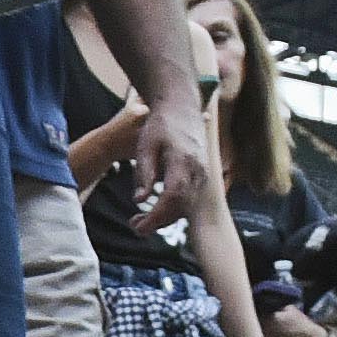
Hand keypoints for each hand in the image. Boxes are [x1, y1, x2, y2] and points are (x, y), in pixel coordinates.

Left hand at [125, 95, 208, 236]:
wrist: (182, 109)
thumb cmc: (161, 125)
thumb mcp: (146, 145)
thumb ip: (144, 173)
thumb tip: (139, 200)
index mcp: (183, 162)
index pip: (172, 197)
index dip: (157, 216)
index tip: (140, 228)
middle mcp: (198, 171)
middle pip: (180, 207)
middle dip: (157, 222)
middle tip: (134, 226)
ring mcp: (202, 175)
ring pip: (185, 206)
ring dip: (164, 218)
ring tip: (138, 220)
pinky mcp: (201, 178)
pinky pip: (188, 200)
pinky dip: (172, 209)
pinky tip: (153, 210)